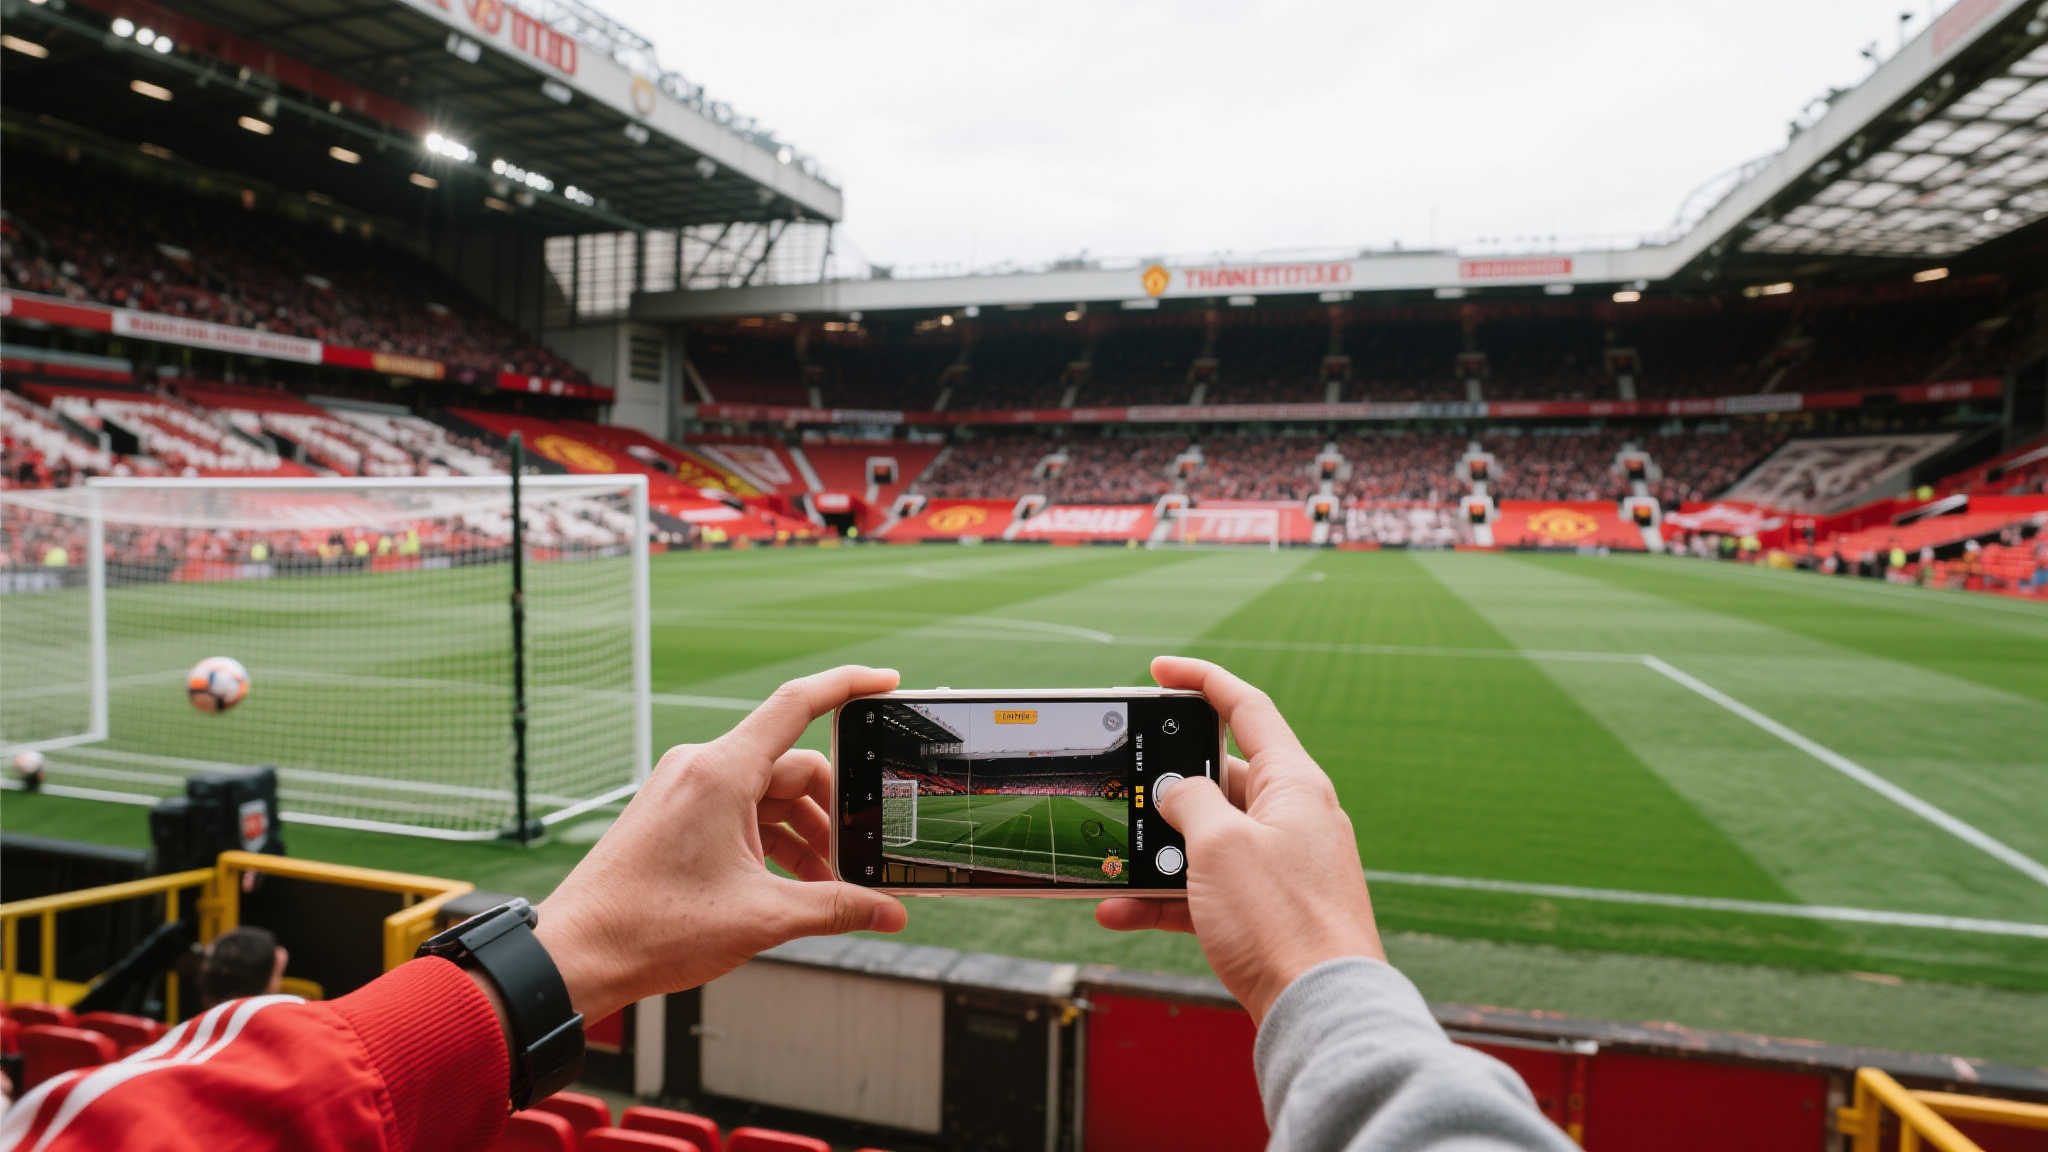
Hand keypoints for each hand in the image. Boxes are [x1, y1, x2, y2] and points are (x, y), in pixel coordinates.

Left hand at [534, 666, 908, 1022]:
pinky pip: (740, 811)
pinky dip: (771, 841)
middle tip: (858, 858)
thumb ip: (834, 907)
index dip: (847, 686)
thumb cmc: (651, 927)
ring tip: (826, 886)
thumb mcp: (762, 917)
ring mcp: (685, 790)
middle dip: (833, 812)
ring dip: (803, 834)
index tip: (885, 681)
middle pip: (792, 767)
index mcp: (721, 772)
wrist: (578, 954)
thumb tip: (888, 911)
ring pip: (767, 794)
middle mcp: (701, 768)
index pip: (798, 705)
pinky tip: (790, 884)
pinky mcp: (676, 814)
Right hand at [1096, 656, 1384, 1024]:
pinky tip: (1120, 911)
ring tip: (1114, 861)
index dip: (1202, 681)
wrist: (1320, 1010)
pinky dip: (1165, 897)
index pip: (1246, 710)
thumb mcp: (1220, 845)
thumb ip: (1190, 802)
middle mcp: (1293, 818)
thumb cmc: (1282, 920)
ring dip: (1157, 852)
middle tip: (1124, 790)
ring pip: (1206, 840)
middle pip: (1220, 779)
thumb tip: (1176, 791)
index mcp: (1294, 783)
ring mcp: (1280, 866)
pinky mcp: (1266, 911)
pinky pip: (1207, 889)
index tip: (1161, 671)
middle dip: (1166, 789)